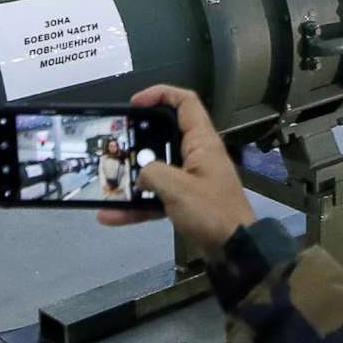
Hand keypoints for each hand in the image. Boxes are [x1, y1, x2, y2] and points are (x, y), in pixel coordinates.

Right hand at [96, 86, 256, 257]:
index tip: (134, 103)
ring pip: (157, 169)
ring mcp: (192, 178)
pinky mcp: (187, 200)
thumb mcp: (178, 188)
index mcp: (202, 142)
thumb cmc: (211, 211)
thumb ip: (152, 173)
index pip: (185, 102)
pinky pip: (157, 196)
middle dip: (138, 138)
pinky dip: (138, 205)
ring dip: (133, 176)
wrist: (234, 249)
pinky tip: (112, 215)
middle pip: (165, 134)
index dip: (160, 94)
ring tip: (107, 180)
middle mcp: (198, 155)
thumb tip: (140, 175)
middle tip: (115, 144)